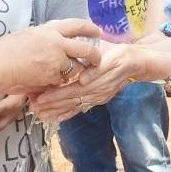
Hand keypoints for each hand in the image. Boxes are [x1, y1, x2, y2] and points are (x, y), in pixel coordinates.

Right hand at [0, 19, 104, 93]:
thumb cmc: (6, 49)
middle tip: (96, 60)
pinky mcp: (52, 76)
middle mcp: (57, 43)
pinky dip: (57, 82)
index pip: (77, 25)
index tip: (97, 31)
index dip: (89, 28)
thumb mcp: (27, 34)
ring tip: (63, 73)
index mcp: (50, 30)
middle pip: (87, 49)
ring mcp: (56, 61)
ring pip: (76, 68)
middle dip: (95, 56)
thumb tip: (52, 36)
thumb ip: (43, 35)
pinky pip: (61, 80)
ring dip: (74, 72)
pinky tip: (46, 80)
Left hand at [30, 43, 148, 121]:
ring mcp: (97, 97)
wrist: (137, 62)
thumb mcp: (109, 56)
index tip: (39, 98)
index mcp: (96, 80)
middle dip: (51, 106)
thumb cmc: (119, 53)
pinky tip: (56, 118)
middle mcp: (96, 92)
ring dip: (56, 111)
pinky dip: (67, 113)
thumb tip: (82, 80)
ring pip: (74, 106)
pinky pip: (81, 108)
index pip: (71, 90)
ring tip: (40, 114)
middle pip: (70, 101)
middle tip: (33, 108)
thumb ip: (95, 69)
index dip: (54, 95)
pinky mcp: (98, 99)